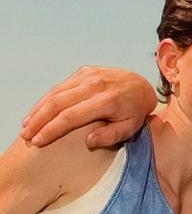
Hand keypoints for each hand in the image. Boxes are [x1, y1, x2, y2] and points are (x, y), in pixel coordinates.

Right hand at [20, 67, 156, 147]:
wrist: (142, 85)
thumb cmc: (135, 111)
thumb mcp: (130, 127)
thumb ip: (110, 136)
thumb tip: (88, 142)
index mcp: (106, 101)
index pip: (71, 116)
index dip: (52, 129)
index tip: (38, 141)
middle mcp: (95, 85)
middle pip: (58, 103)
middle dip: (39, 120)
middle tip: (26, 135)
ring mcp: (88, 75)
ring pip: (55, 93)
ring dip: (38, 109)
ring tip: (26, 125)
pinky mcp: (84, 71)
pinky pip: (61, 86)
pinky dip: (46, 99)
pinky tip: (37, 111)